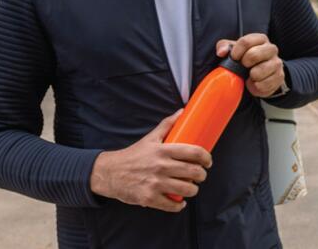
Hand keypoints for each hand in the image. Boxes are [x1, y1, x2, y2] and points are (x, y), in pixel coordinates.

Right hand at [89, 111, 211, 211]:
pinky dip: (179, 205)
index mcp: (163, 150)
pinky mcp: (150, 198)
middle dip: (202, 175)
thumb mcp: (150, 138)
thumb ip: (167, 125)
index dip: (206, 157)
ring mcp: (155, 183)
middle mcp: (161, 166)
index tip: (208, 161)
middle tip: (200, 175)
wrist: (110, 173)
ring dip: (193, 190)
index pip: (194, 152)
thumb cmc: (133, 155)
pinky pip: (173, 205)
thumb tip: (182, 111)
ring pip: (187, 189)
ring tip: (191, 188)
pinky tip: (180, 202)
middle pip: (193, 172)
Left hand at [216, 33, 285, 97]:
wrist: (262, 73)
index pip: (246, 41)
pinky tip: (255, 83)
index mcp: (260, 39)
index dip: (236, 52)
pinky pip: (265, 84)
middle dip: (244, 63)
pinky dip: (256, 86)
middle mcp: (271, 49)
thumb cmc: (246, 59)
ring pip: (260, 71)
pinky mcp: (279, 77)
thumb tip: (221, 52)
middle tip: (243, 67)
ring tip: (250, 75)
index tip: (234, 58)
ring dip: (251, 76)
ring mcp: (277, 63)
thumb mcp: (234, 50)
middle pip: (253, 55)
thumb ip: (224, 46)